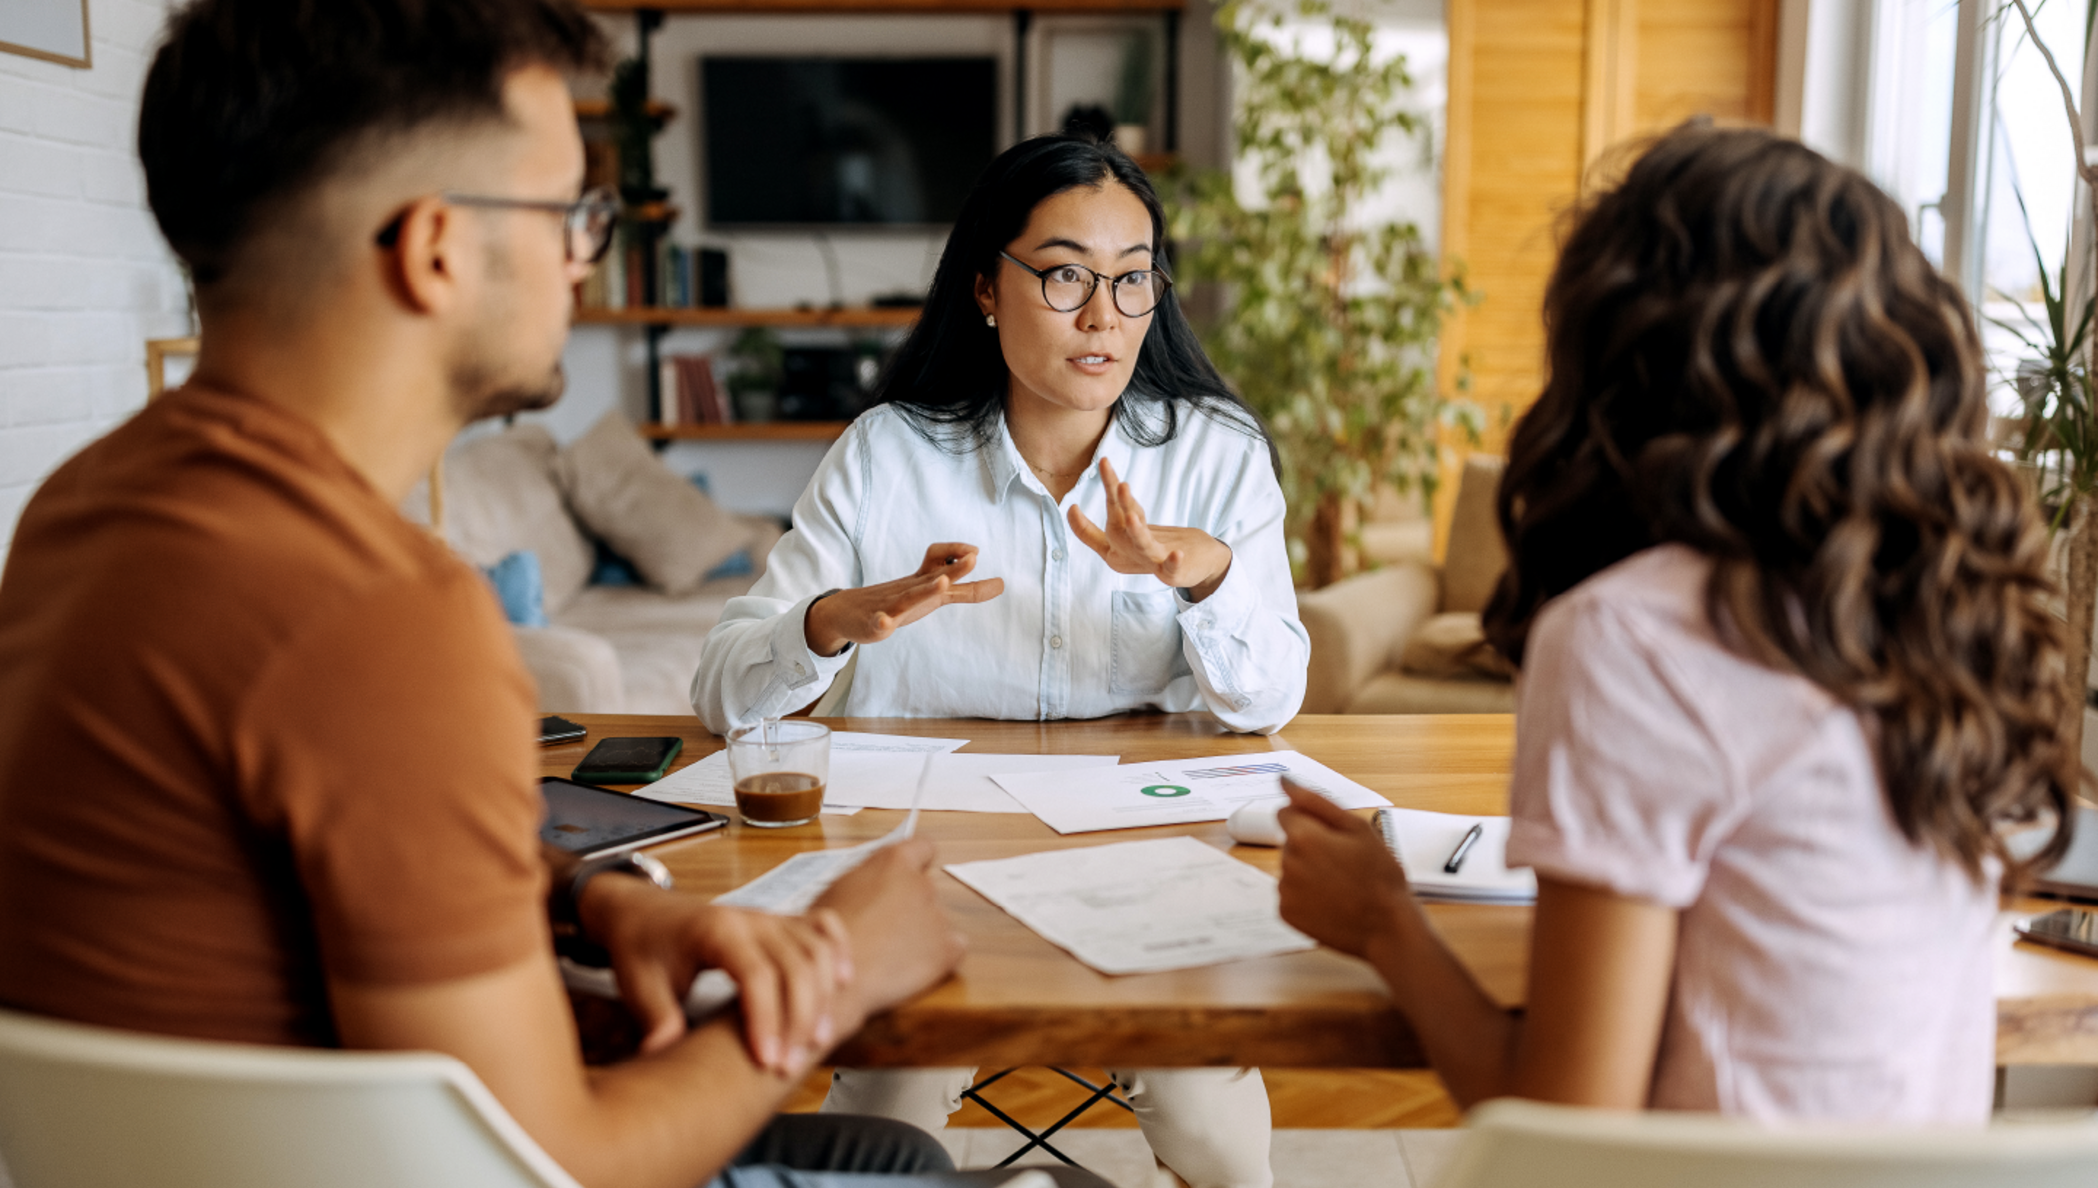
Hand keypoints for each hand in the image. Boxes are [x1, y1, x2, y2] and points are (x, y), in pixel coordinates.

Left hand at [577, 875, 851, 1073]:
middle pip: (796, 965)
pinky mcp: (779, 921)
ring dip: (824, 996)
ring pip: (816, 949)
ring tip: (817, 1042)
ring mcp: (769, 916)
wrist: (642, 912)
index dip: (766, 1020)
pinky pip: (822, 927)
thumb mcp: (638, 986)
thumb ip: (657, 1019)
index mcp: (715, 930)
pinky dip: (839, 951)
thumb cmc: (641, 949)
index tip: (766, 1061)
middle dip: (800, 1019)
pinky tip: (843, 983)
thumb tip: (663, 1056)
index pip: (755, 975)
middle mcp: (749, 918)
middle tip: (788, 1067)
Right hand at [804, 543, 1004, 656]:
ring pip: (910, 597)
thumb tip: (1001, 584)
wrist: (848, 611)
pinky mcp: (875, 623)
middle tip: (974, 556)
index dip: (958, 555)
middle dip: (955, 567)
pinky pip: (879, 622)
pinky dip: (882, 622)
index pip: (941, 562)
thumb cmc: (898, 600)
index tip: (976, 552)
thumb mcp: (933, 593)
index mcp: (923, 582)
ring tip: (942, 583)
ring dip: (927, 589)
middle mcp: (910, 589)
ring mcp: (891, 605)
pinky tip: (884, 623)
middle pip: (934, 575)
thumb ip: (967, 591)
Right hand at [813, 838, 964, 1020]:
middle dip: (911, 906)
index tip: (913, 873)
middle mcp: (921, 883)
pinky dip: (938, 956)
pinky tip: (911, 966)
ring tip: (890, 953)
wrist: (835, 975)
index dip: (919, 861)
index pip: (923, 847)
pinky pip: (953, 948)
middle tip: (885, 928)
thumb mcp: (837, 890)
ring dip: (921, 932)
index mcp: (893, 862)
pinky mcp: (947, 949)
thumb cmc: (824, 934)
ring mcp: (937, 916)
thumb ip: (864, 881)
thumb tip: (871, 888)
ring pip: (936, 921)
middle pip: (926, 889)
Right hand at [1067, 458, 1232, 600]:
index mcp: (1116, 548)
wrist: (1194, 563)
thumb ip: (1117, 512)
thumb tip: (1082, 502)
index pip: (1093, 535)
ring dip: (1137, 531)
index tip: (1072, 507)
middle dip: (1118, 505)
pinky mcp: (1173, 571)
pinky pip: (1172, 568)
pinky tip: (1177, 554)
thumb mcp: (1129, 530)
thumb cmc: (1156, 546)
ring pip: (1142, 545)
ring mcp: (1151, 561)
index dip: (1079, 524)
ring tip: (1132, 516)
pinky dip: (1173, 562)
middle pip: (1119, 528)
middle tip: (1119, 484)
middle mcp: (1130, 554)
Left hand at [1276, 779, 1414, 958]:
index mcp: (1303, 837)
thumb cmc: (1380, 877)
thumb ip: (1315, 801)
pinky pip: (1291, 893)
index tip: (1332, 836)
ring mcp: (1285, 891)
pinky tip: (1331, 901)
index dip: (1310, 821)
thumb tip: (1285, 781)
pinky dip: (1306, 895)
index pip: (1285, 813)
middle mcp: (1287, 863)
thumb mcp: (1357, 829)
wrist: (1387, 927)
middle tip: (1345, 863)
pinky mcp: (1286, 913)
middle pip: (1290, 842)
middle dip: (1311, 846)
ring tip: (1341, 885)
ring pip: (1291, 868)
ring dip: (1309, 871)